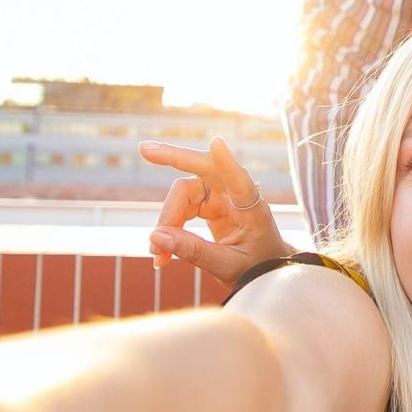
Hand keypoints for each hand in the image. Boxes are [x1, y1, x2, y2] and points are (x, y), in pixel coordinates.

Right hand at [141, 137, 294, 285]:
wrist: (266, 268)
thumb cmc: (257, 266)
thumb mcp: (228, 267)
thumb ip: (195, 252)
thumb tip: (155, 237)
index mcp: (252, 208)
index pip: (240, 181)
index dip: (227, 162)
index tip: (216, 142)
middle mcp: (236, 194)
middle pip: (202, 169)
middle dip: (173, 158)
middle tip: (144, 150)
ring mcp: (222, 196)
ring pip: (184, 193)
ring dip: (166, 220)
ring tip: (157, 255)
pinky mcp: (210, 203)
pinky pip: (182, 207)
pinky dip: (169, 228)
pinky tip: (162, 254)